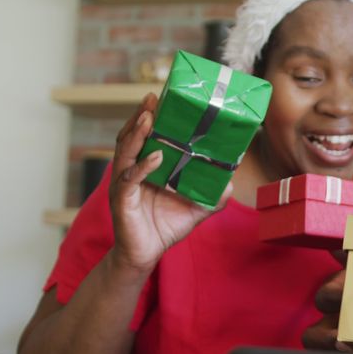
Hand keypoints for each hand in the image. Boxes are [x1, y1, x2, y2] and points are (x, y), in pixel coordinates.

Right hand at [108, 94, 232, 273]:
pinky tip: (155, 155)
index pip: (145, 136)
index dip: (151, 117)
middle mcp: (131, 171)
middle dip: (141, 115)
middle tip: (152, 97)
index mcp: (145, 168)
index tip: (163, 97)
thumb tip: (230, 183)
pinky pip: (130, 178)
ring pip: (126, 151)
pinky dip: (143, 165)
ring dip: (137, 132)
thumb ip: (211, 196)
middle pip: (131, 136)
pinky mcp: (122, 200)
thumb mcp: (194, 209)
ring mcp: (124, 184)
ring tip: (148, 115)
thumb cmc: (164, 228)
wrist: (145, 255)